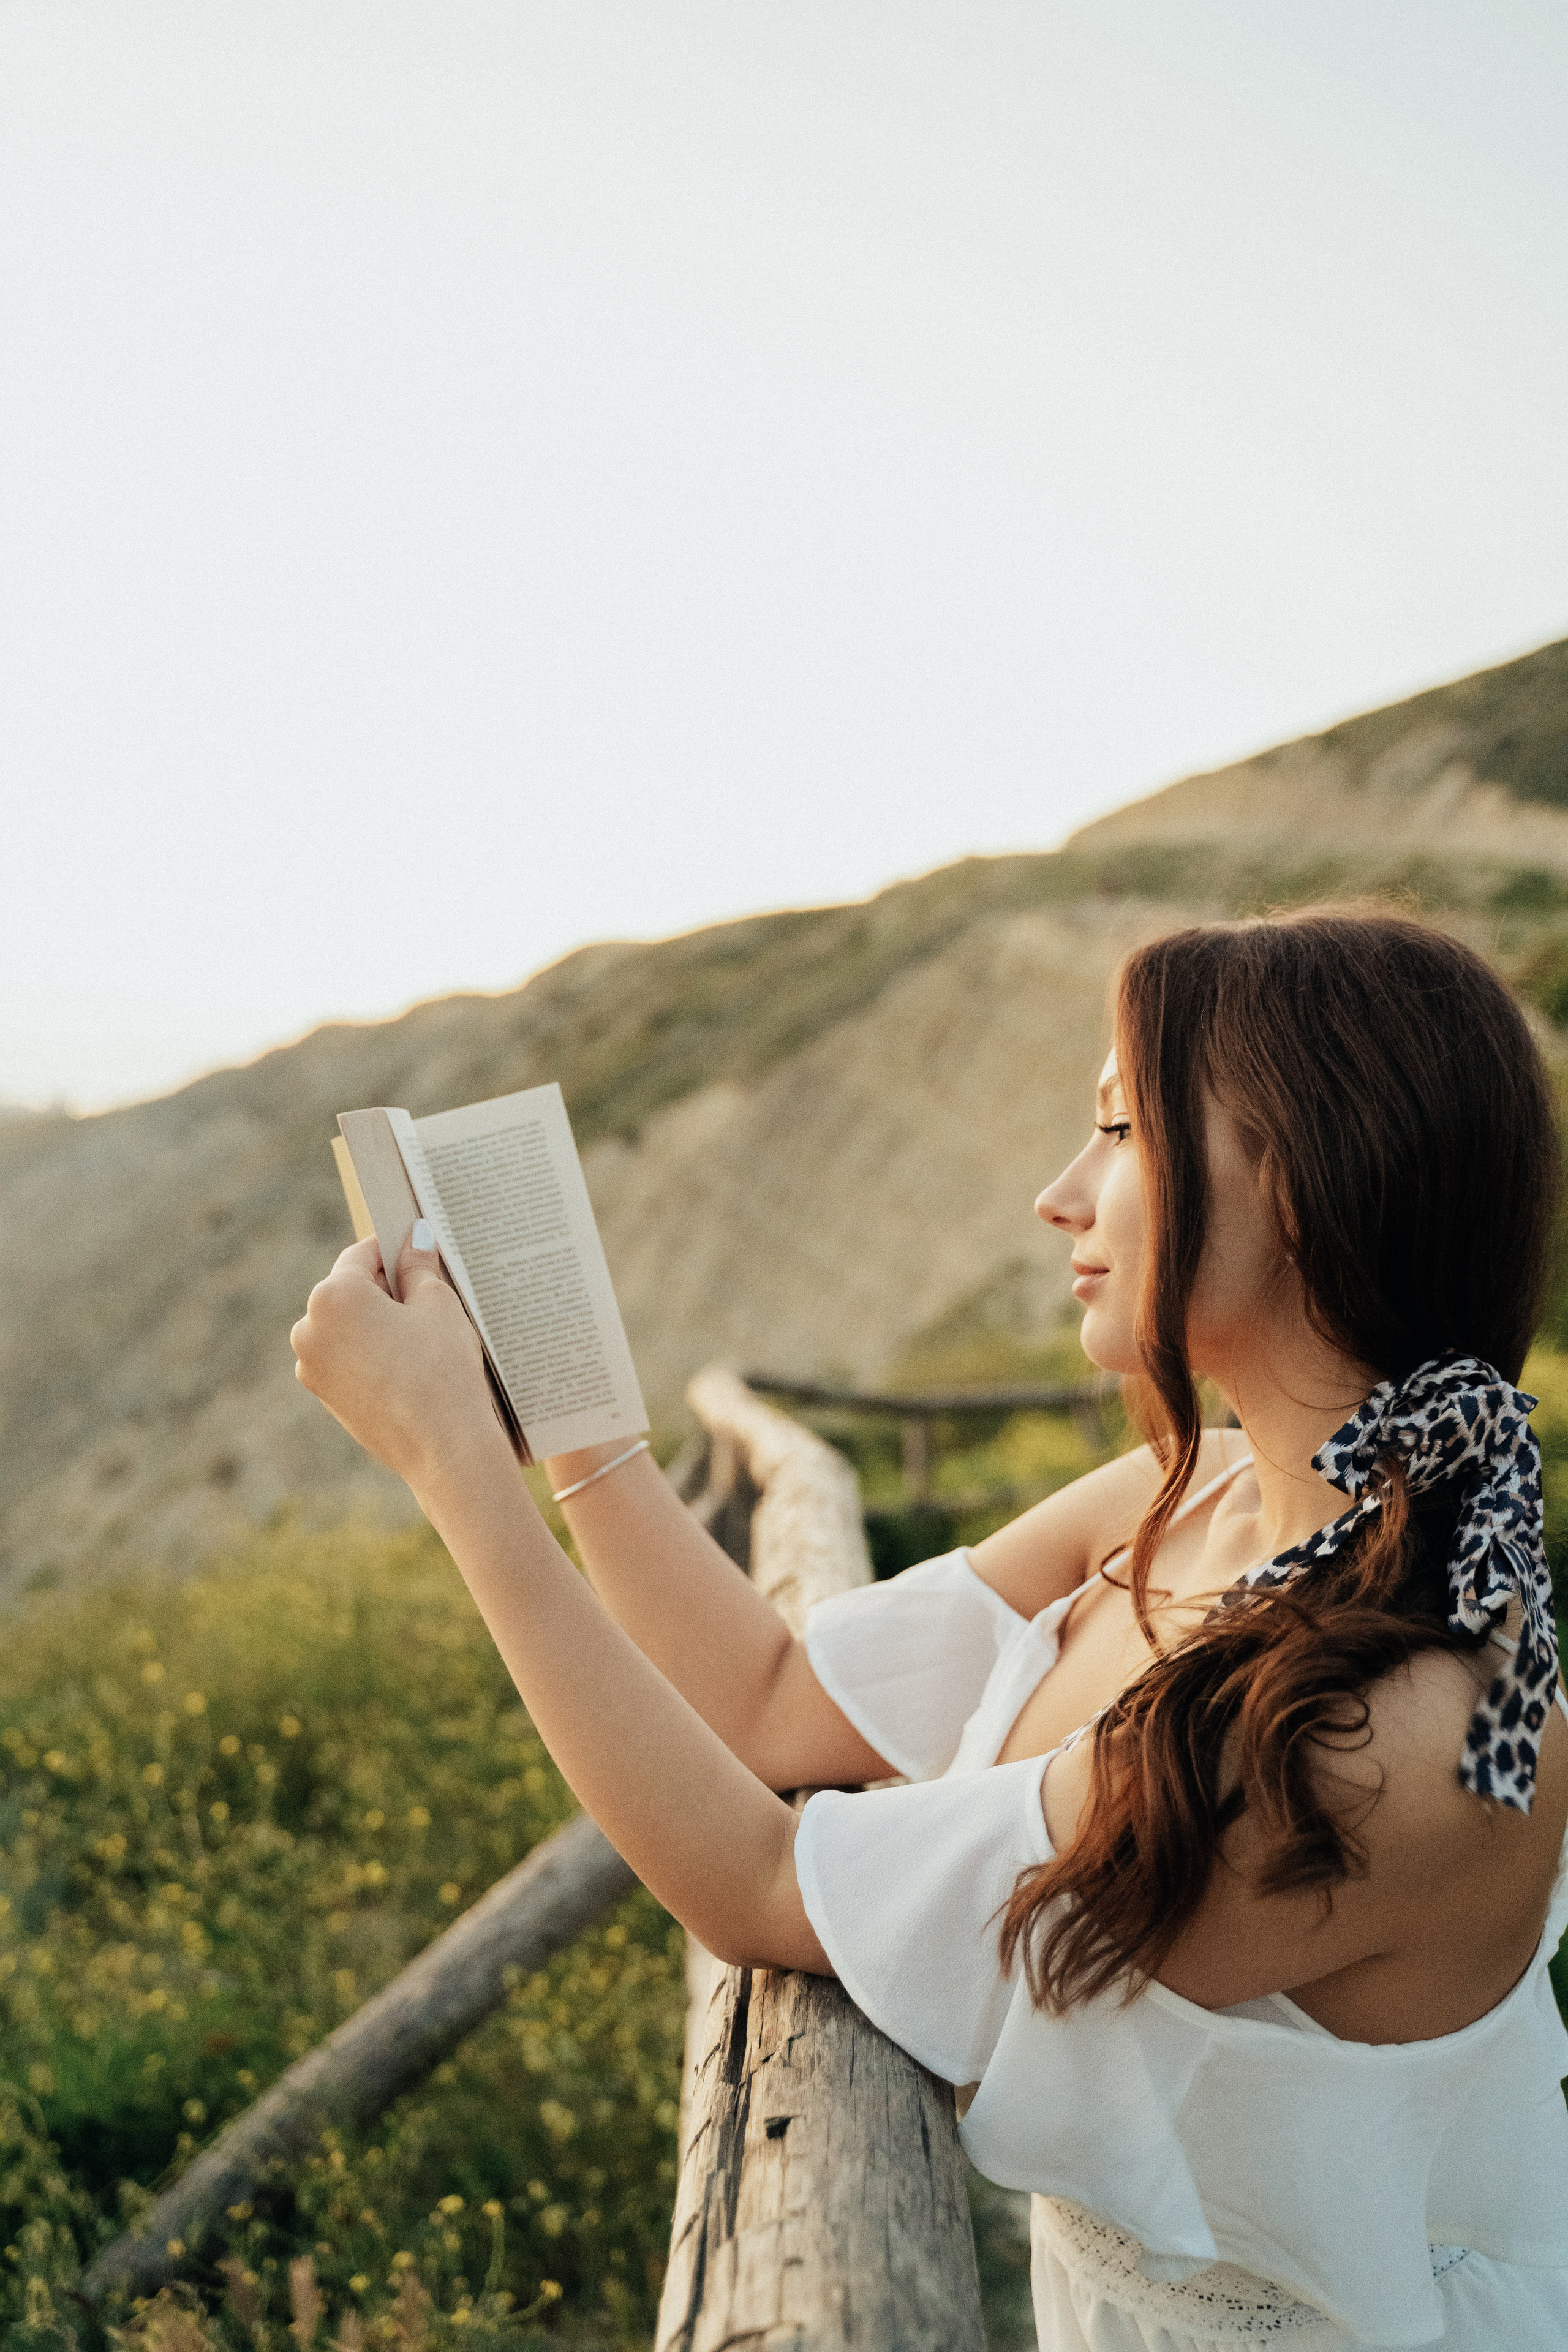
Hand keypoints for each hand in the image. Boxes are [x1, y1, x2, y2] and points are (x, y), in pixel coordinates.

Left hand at [291, 1227, 499, 1490]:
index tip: (416, 1251)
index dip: (393, 1249)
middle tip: (427, 1299)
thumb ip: (419, 1267)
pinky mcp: (324, 1396)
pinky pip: (346, 1359)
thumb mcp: (438, 1305)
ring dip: (375, 1323)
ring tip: (420, 1339)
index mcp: (332, 1297)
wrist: (444, 1449)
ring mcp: (311, 1367)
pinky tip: (407, 1367)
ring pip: (346, 1327)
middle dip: (383, 1290)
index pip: (361, 1255)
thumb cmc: (443, 1371)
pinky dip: (370, 1354)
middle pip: (348, 1291)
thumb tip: (415, 1239)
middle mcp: (309, 1330)